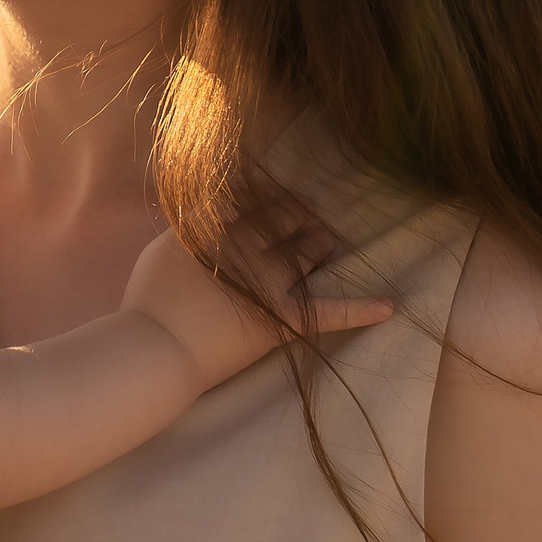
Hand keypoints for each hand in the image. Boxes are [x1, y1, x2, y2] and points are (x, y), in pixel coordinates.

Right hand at [121, 202, 393, 390]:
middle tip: (306, 214)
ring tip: (327, 240)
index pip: (251, 199)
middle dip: (297, 214)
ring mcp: (270, 279)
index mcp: (217, 224)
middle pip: (283, 219)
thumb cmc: (152, 301)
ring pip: (307, 251)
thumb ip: (194, 228)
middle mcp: (248, 244)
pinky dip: (360, 309)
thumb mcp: (166, 248)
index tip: (271, 193)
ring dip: (319, 242)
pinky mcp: (284, 316)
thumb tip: (214, 214)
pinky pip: (329, 311)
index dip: (264, 194)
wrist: (159, 348)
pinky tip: (389, 306)